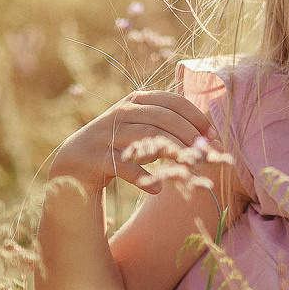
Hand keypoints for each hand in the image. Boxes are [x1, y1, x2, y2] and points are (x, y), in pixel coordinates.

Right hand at [44, 90, 213, 199]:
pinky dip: (142, 178)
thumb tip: (212, 139)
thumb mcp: (144, 129)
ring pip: (146, 138)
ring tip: (188, 168)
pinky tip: (156, 189)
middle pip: (163, 119)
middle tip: (204, 155)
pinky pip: (123, 166)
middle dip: (188, 136)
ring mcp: (107, 133)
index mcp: (137, 100)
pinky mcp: (96, 157)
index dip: (195, 116)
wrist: (76, 160)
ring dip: (172, 153)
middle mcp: (122, 112)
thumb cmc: (121, 144)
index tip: (211, 135)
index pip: (172, 101)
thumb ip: (172, 129)